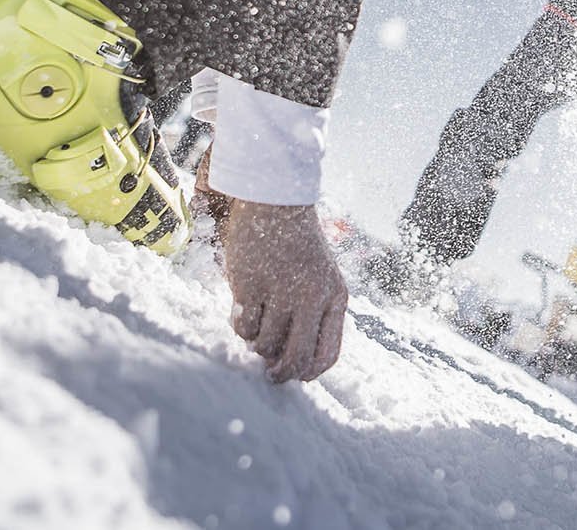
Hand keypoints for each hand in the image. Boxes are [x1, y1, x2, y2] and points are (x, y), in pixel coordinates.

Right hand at [220, 198, 348, 381]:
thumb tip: (297, 367)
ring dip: (258, 342)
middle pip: (296, 358)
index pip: (327, 354)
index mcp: (335, 297)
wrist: (276, 202)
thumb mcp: (321, 278)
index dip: (309, 372)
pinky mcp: (250, 285)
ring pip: (265, 345)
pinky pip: (243, 327)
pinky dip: (241, 325)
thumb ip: (315, 316)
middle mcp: (312, 297)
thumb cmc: (297, 245)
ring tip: (259, 318)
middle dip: (281, 373)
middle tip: (270, 375)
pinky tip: (246, 305)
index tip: (296, 376)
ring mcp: (280, 292)